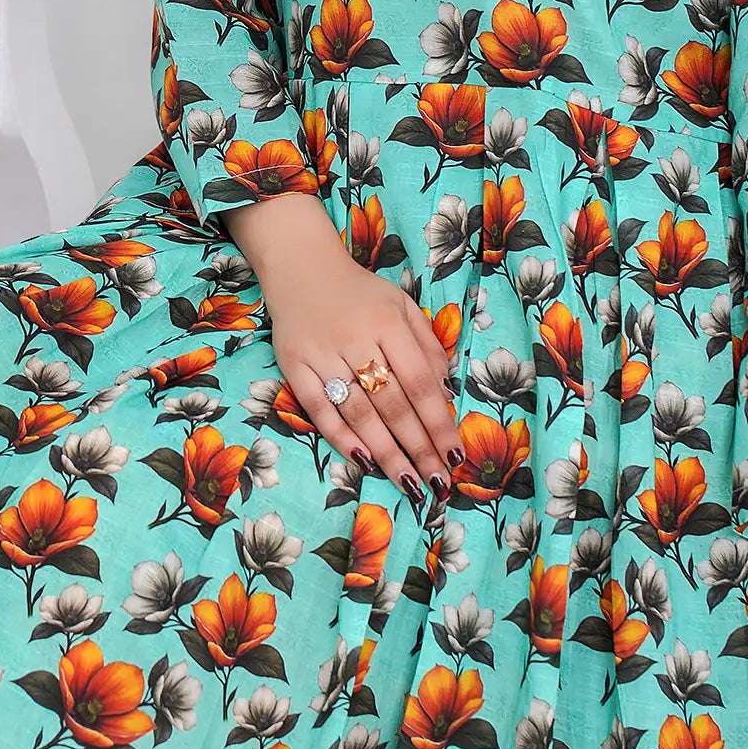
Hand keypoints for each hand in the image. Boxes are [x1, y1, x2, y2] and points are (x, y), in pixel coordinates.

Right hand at [224, 194, 462, 498]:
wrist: (300, 266)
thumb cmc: (360, 292)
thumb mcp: (402, 305)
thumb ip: (426, 346)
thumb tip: (446, 394)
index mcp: (388, 322)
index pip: (419, 382)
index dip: (438, 422)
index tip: (454, 454)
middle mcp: (356, 338)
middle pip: (392, 403)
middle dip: (418, 447)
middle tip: (436, 481)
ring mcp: (321, 354)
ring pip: (359, 412)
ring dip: (386, 451)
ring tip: (407, 481)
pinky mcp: (293, 365)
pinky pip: (318, 408)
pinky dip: (341, 436)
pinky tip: (364, 460)